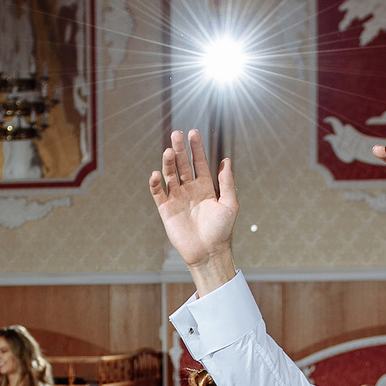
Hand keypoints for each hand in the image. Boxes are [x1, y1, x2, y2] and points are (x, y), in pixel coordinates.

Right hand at [149, 129, 235, 275]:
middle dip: (180, 150)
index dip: (196, 148)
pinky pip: (158, 193)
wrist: (208, 252)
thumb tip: (226, 161)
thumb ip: (227, 182)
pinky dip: (156, 184)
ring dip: (168, 163)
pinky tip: (156, 174)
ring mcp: (177, 198)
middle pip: (183, 165)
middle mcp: (190, 190)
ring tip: (168, 151)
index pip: (199, 163)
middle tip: (176, 134)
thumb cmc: (222, 231)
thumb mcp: (230, 204)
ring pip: (170, 175)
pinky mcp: (166, 210)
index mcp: (206, 187)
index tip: (193, 133)